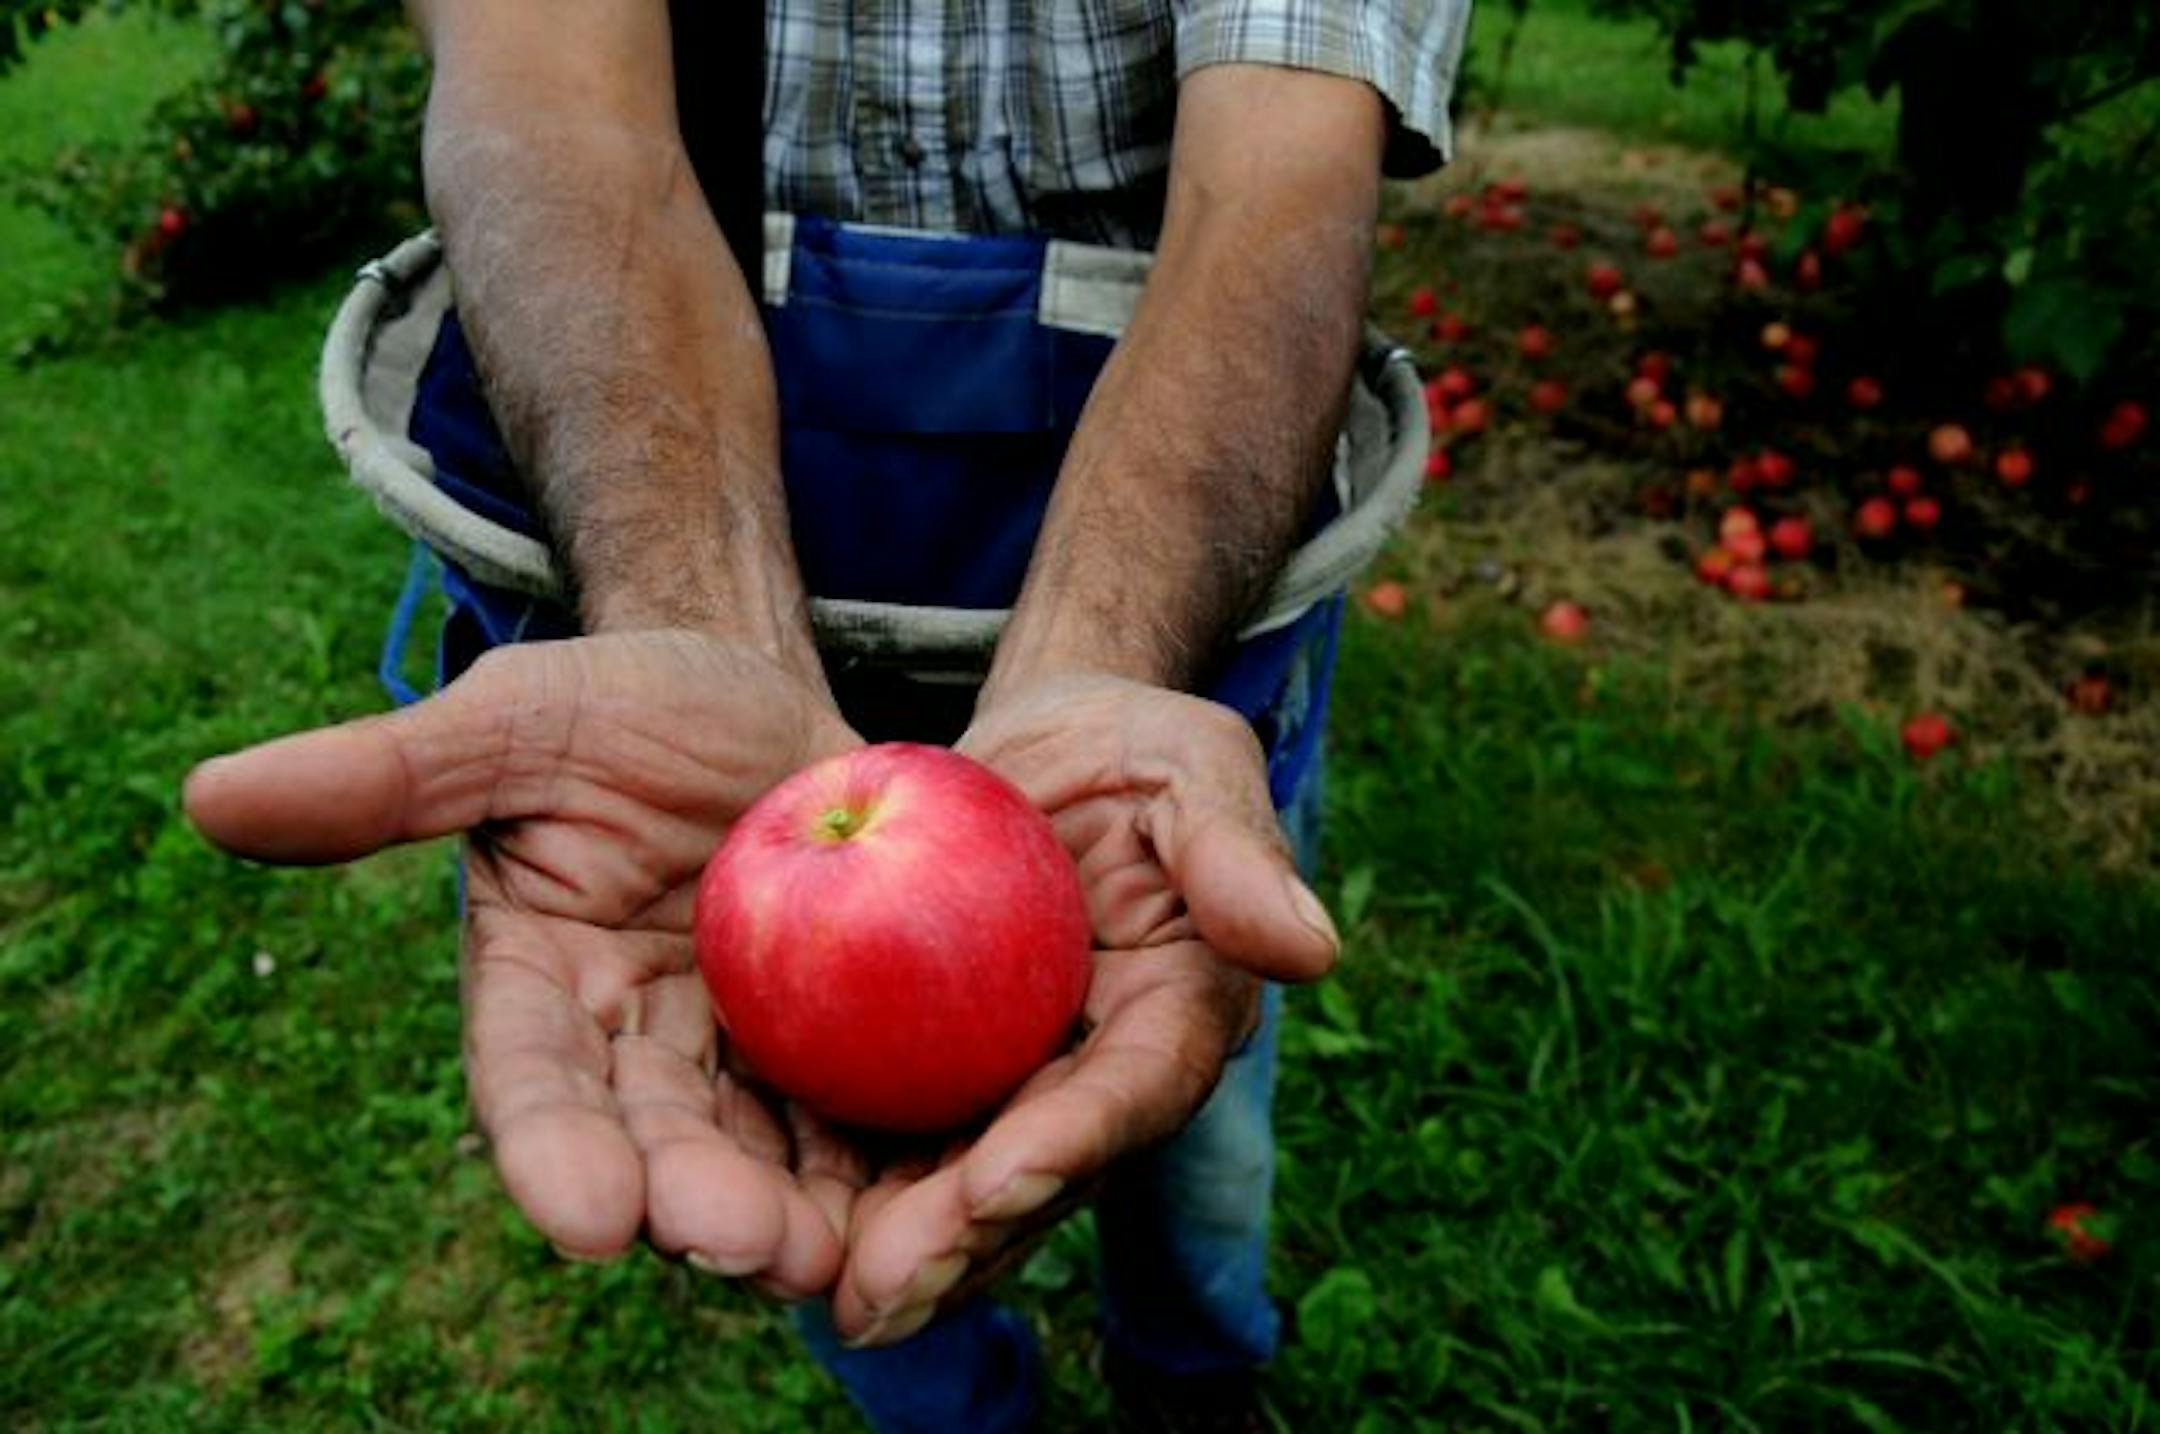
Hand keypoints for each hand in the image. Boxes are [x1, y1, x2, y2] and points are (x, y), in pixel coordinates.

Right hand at [183, 630, 866, 1295]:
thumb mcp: (517, 720)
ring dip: (799, 1212)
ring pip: (768, 1151)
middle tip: (744, 1243)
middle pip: (661, 1143)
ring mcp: (747, 1050)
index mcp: (544, 991)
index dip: (554, 1151)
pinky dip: (896, 1158)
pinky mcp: (845, 1038)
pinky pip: (869, 1111)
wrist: (758, 692)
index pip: (535, 1083)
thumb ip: (389, 775)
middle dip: (698, 1201)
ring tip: (837, 1255)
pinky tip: (938, 1195)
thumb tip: (209, 795)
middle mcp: (639, 1045)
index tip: (585, 1217)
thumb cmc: (622, 703)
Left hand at [826, 673, 1337, 1344]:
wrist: (1036, 756)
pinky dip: (851, 1188)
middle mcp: (1106, 1072)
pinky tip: (784, 1224)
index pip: (1137, 1087)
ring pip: (970, 1180)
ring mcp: (1025, 1084)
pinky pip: (902, 1138)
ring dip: (911, 1248)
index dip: (1073, 1140)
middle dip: (971, 1235)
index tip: (997, 1180)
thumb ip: (1234, 852)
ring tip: (839, 1299)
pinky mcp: (948, 1074)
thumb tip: (1314, 951)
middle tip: (887, 1287)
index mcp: (1182, 1010)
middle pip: (1045, 1169)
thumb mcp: (1189, 762)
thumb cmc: (1128, 744)